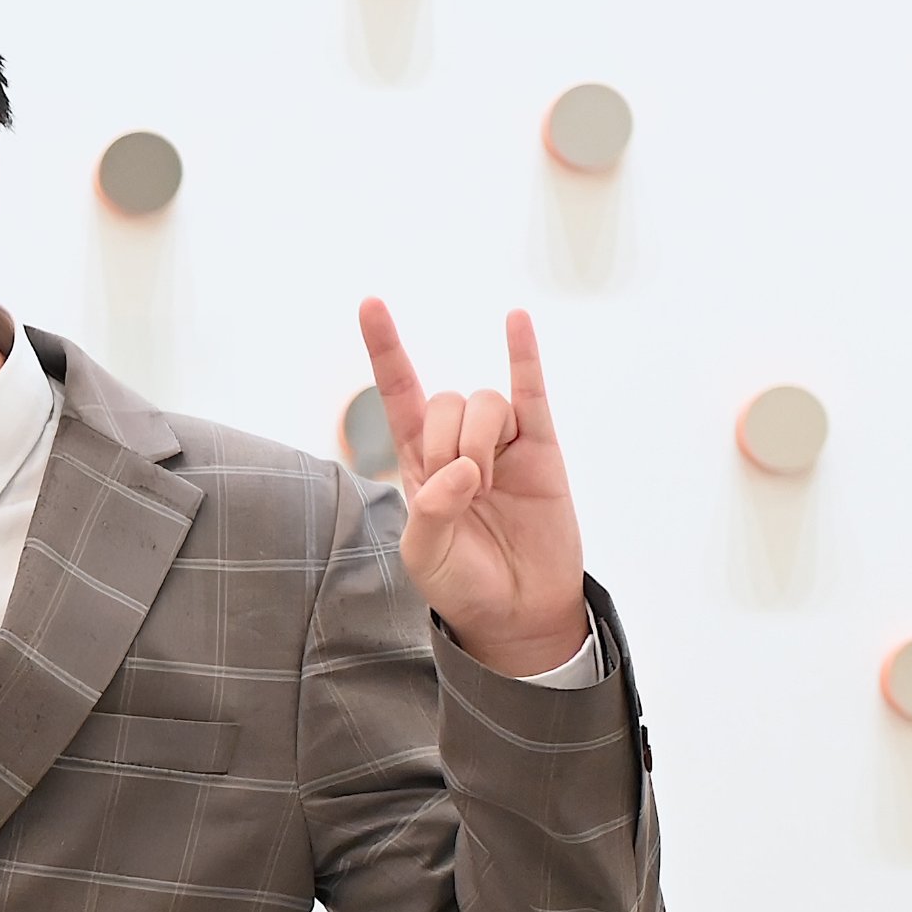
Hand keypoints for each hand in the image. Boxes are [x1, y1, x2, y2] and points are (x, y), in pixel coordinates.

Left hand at [358, 301, 590, 677]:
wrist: (517, 609)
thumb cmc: (462, 582)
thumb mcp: (426, 556)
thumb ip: (432, 513)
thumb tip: (461, 471)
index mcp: (417, 463)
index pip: (397, 393)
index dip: (385, 349)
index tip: (370, 303)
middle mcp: (457, 443)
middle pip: (444, 402)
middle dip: (445, 442)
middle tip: (460, 490)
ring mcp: (502, 443)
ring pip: (484, 402)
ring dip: (480, 439)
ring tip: (488, 485)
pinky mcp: (542, 449)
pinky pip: (532, 392)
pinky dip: (524, 355)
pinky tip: (516, 319)